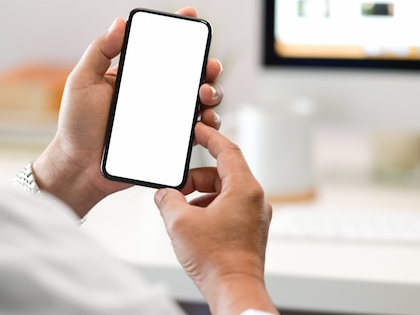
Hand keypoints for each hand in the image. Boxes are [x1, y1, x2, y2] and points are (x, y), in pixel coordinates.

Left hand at [33, 7, 223, 216]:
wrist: (80, 166)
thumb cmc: (77, 125)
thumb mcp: (83, 81)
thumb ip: (99, 51)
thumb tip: (119, 22)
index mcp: (137, 75)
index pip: (163, 48)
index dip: (180, 31)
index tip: (190, 16)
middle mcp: (156, 94)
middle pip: (192, 74)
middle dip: (208, 65)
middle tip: (209, 66)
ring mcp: (165, 118)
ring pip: (201, 101)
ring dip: (213, 92)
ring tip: (205, 94)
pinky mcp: (170, 142)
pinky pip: (197, 131)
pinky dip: (209, 125)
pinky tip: (204, 121)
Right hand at [154, 123, 277, 314]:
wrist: (234, 291)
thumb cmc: (216, 260)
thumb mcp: (180, 222)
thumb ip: (168, 199)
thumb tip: (164, 195)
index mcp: (244, 189)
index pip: (228, 150)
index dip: (210, 137)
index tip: (198, 128)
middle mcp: (255, 200)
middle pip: (221, 174)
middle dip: (194, 179)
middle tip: (174, 189)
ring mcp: (254, 216)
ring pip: (223, 193)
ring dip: (199, 197)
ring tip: (180, 213)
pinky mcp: (250, 231)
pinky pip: (228, 209)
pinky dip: (208, 209)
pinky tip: (192, 225)